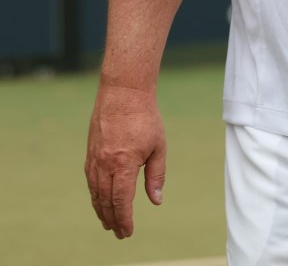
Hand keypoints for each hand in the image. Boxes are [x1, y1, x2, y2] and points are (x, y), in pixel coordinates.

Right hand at [84, 84, 165, 239]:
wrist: (124, 92)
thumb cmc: (145, 118)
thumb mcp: (158, 146)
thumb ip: (156, 175)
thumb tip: (156, 201)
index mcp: (124, 163)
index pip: (122, 201)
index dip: (124, 219)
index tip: (127, 232)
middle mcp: (105, 164)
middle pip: (106, 201)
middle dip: (112, 219)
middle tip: (119, 233)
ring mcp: (95, 158)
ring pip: (95, 192)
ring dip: (101, 210)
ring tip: (108, 222)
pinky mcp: (90, 152)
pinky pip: (90, 180)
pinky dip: (95, 194)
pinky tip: (100, 200)